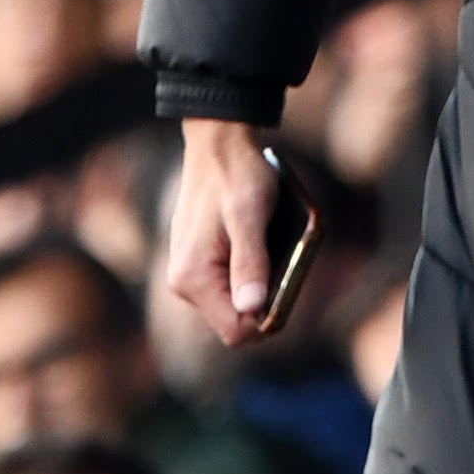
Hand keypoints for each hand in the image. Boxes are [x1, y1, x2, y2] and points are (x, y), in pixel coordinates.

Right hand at [163, 118, 279, 345]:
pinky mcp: (199, 263)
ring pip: (235, 305)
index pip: (236, 330)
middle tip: (284, 263)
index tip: (288, 288)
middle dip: (265, 301)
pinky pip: (231, 285)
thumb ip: (250, 263)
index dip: (267, 319)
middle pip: (236, 321)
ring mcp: (190, 274)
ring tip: (273, 248)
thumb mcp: (249, 215)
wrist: (217, 142)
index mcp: (193, 277)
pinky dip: (252, 273)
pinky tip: (261, 243)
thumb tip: (253, 308)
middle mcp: (185, 282)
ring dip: (260, 285)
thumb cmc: (235, 173)